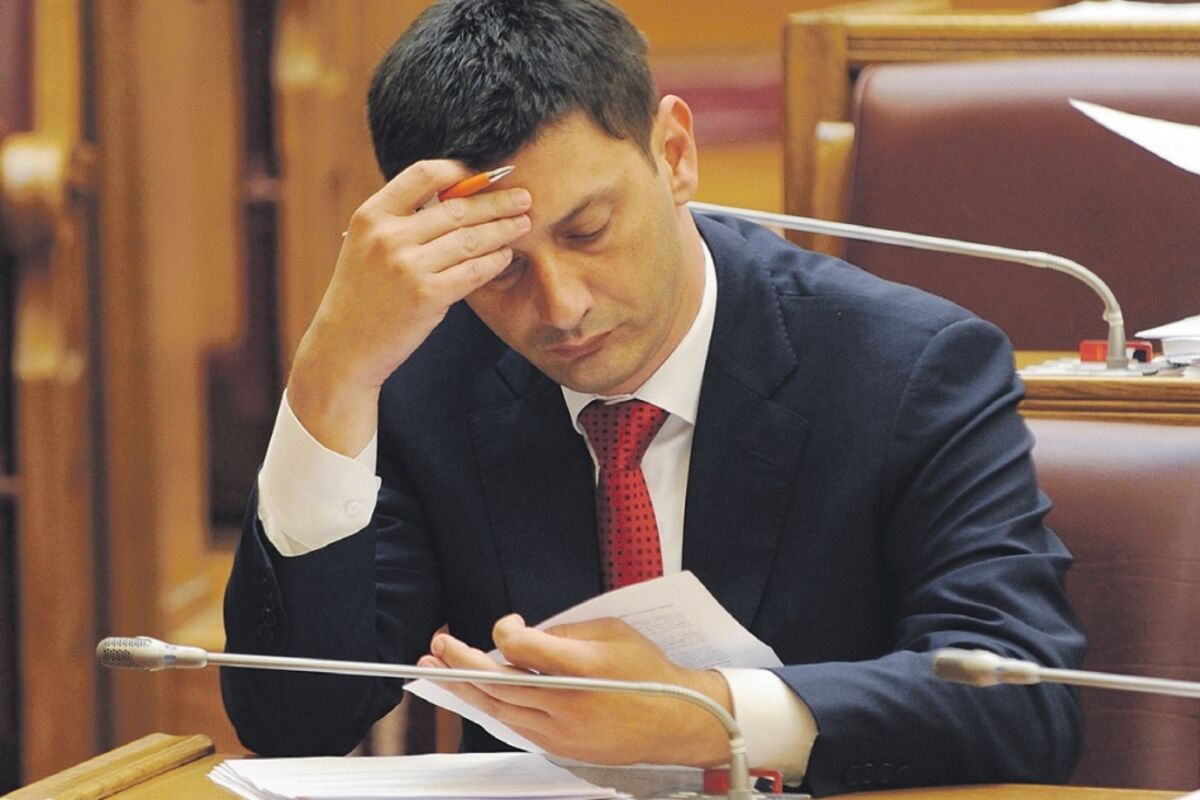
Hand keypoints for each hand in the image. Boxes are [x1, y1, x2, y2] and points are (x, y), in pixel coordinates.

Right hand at [288, 160, 531, 454]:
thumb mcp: (365, 247)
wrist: (344, 348)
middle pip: (457, 207)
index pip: (423, 174)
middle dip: (496, 201)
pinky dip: (495, 261)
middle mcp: (388, 236)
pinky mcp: (427, 296)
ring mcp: (407, 266)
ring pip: (471, 239)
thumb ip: (400, 222)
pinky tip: (507, 255)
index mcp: (371, 216)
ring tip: (523, 224)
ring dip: (503, 229)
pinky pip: (473, 271)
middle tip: (524, 197)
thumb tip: (451, 198)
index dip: (460, 170)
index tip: (486, 174)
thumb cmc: (361, 297)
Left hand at [418, 614, 734, 766]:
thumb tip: (520, 635)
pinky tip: (474, 694)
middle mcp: (572, 704)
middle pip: (502, 684)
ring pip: (501, 710)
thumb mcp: (613, 631)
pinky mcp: (562, 749)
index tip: (507, 624)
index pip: (525, 650)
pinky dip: (492, 708)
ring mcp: (565, 732)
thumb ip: (563, 631)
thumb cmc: (649, 672)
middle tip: (439, 646)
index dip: (505, 633)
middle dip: (463, 663)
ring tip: (437, 671)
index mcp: (587, 667)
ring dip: (466, 689)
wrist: (677, 720)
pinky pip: (516, 726)